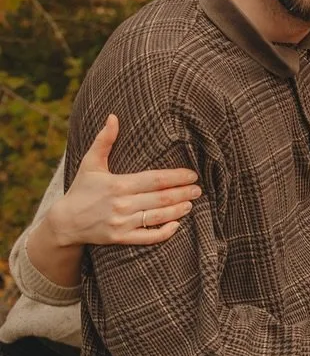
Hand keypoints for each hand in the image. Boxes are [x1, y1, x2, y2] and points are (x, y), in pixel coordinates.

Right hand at [52, 115, 200, 249]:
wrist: (65, 222)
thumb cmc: (81, 189)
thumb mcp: (90, 163)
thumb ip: (104, 140)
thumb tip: (113, 116)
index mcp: (118, 184)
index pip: (154, 179)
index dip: (175, 177)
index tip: (192, 174)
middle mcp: (122, 204)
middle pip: (160, 198)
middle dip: (182, 193)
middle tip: (198, 189)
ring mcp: (122, 222)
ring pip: (157, 217)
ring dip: (177, 210)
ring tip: (190, 203)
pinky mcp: (121, 238)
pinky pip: (148, 237)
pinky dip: (164, 232)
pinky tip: (177, 225)